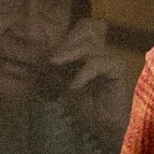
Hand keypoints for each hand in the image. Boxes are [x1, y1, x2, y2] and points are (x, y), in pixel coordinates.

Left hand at [50, 18, 130, 146]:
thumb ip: (53, 70)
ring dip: (69, 53)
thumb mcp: (62, 86)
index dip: (65, 32)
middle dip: (66, 39)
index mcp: (87, 50)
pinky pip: (98, 64)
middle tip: (51, 56)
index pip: (80, 26)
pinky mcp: (117, 69)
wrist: (104, 127)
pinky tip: (73, 86)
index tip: (47, 48)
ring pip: (89, 43)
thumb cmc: (86, 106)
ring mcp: (108, 57)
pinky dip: (83, 73)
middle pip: (86, 26)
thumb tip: (37, 58)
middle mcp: (99, 49)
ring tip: (54, 63)